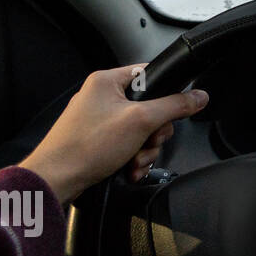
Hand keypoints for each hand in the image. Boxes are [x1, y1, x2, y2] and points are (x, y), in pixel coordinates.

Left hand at [20, 64, 209, 202]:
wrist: (56, 180)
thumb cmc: (86, 147)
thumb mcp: (141, 121)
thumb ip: (174, 106)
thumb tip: (199, 96)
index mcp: (107, 81)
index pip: (150, 75)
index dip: (166, 93)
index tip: (173, 110)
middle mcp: (102, 98)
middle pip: (150, 108)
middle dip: (154, 133)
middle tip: (147, 142)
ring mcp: (99, 121)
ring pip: (141, 130)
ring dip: (145, 150)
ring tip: (134, 161)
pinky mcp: (98, 141)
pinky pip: (128, 145)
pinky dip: (133, 159)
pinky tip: (129, 169)